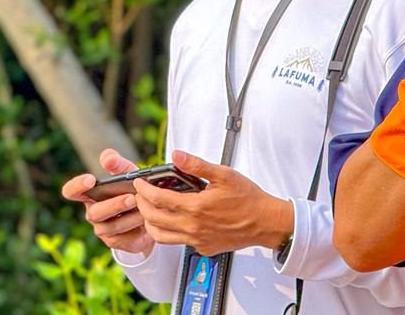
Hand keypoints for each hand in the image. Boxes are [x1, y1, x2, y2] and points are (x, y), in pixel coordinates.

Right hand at [61, 148, 155, 256]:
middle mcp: (92, 212)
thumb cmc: (132, 189)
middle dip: (114, 205)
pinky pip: (122, 239)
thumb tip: (107, 158)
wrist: (150, 213)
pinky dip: (135, 230)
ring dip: (130, 218)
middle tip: (132, 198)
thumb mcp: (127, 173)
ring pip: (111, 227)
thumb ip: (117, 163)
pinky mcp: (115, 242)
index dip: (77, 186)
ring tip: (145, 209)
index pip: (71, 191)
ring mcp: (102, 229)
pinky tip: (147, 222)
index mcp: (89, 194)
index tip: (91, 179)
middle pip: (95, 212)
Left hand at [134, 150, 293, 257]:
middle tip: (140, 196)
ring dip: (150, 223)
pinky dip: (168, 232)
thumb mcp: (224, 175)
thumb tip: (177, 156)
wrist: (265, 222)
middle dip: (142, 205)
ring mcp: (196, 240)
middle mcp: (192, 227)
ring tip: (150, 211)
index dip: (144, 190)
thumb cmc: (248, 199)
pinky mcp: (203, 248)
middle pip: (153, 219)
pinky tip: (174, 221)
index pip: (158, 199)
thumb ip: (197, 166)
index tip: (139, 184)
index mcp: (195, 207)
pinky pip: (178, 242)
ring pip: (161, 236)